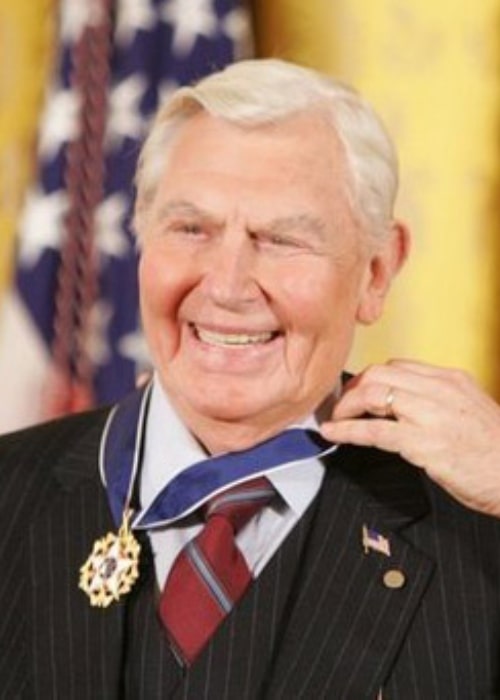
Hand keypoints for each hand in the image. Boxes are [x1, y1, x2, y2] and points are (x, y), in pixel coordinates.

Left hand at [320, 359, 499, 516]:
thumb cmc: (496, 452)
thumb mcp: (470, 410)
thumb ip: (439, 401)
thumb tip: (404, 404)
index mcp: (451, 379)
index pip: (397, 366)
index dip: (370, 378)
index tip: (357, 392)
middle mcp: (439, 389)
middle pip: (380, 373)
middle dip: (353, 388)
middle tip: (341, 406)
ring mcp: (431, 414)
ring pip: (373, 393)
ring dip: (346, 406)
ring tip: (336, 418)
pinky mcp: (424, 443)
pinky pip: (375, 430)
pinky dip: (348, 430)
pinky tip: (333, 433)